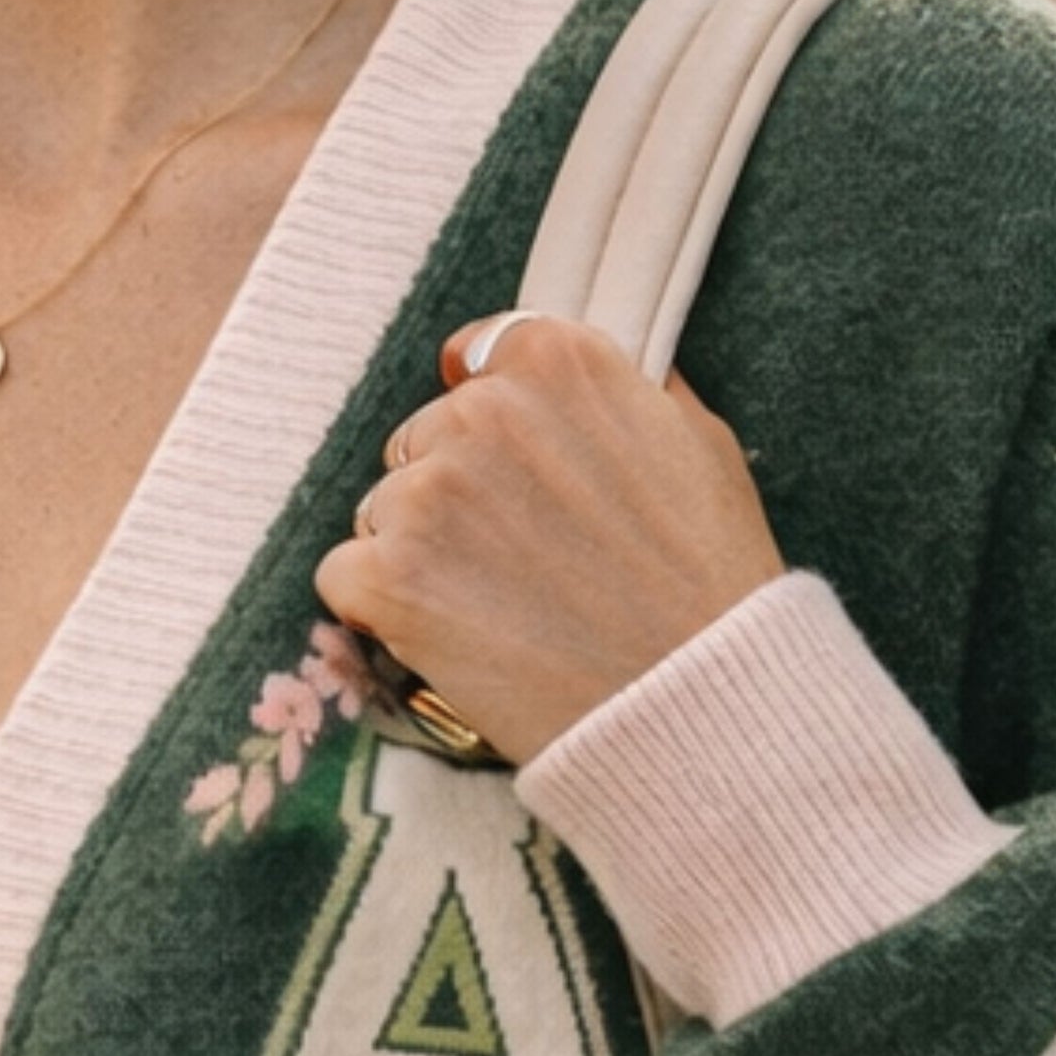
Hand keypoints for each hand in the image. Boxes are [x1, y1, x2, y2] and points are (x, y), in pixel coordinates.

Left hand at [310, 314, 788, 763]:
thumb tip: (584, 372)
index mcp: (557, 362)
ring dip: (419, 549)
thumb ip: (624, 392)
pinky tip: (446, 634)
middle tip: (519, 557)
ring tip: (496, 603)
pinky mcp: (387, 575)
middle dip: (457, 490)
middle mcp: (482, 411)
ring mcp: (427, 493)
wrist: (687, 698)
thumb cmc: (708, 580)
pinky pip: (346, 575)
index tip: (510, 463)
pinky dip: (379, 608)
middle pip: (426, 437)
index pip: (478, 357)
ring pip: (383, 507)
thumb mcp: (697, 444)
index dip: (490, 416)